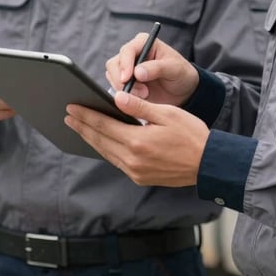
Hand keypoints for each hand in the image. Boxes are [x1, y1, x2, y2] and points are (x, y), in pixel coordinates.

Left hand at [65, 92, 209, 185]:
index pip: (104, 125)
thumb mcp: (167, 114)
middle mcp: (132, 160)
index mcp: (137, 141)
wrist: (207, 163)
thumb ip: (139, 107)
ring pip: (106, 153)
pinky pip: (117, 162)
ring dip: (91, 139)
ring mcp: (136, 172)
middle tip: (68, 116)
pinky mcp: (140, 178)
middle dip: (82, 127)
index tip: (71, 107)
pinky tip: (102, 143)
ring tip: (80, 128)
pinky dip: (106, 150)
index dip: (86, 115)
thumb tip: (115, 98)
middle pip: (100, 140)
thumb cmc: (191, 134)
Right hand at [106, 34, 199, 105]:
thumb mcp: (175, 69)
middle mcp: (132, 52)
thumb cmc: (181, 74)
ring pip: (112, 76)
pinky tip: (139, 98)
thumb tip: (137, 72)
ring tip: (145, 95)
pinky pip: (115, 87)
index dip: (125, 64)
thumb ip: (157, 68)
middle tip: (141, 93)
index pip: (127, 50)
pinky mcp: (124, 81)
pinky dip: (124, 95)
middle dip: (123, 80)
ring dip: (124, 89)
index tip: (127, 79)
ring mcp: (126, 67)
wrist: (182, 91)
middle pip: (114, 63)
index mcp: (144, 42)